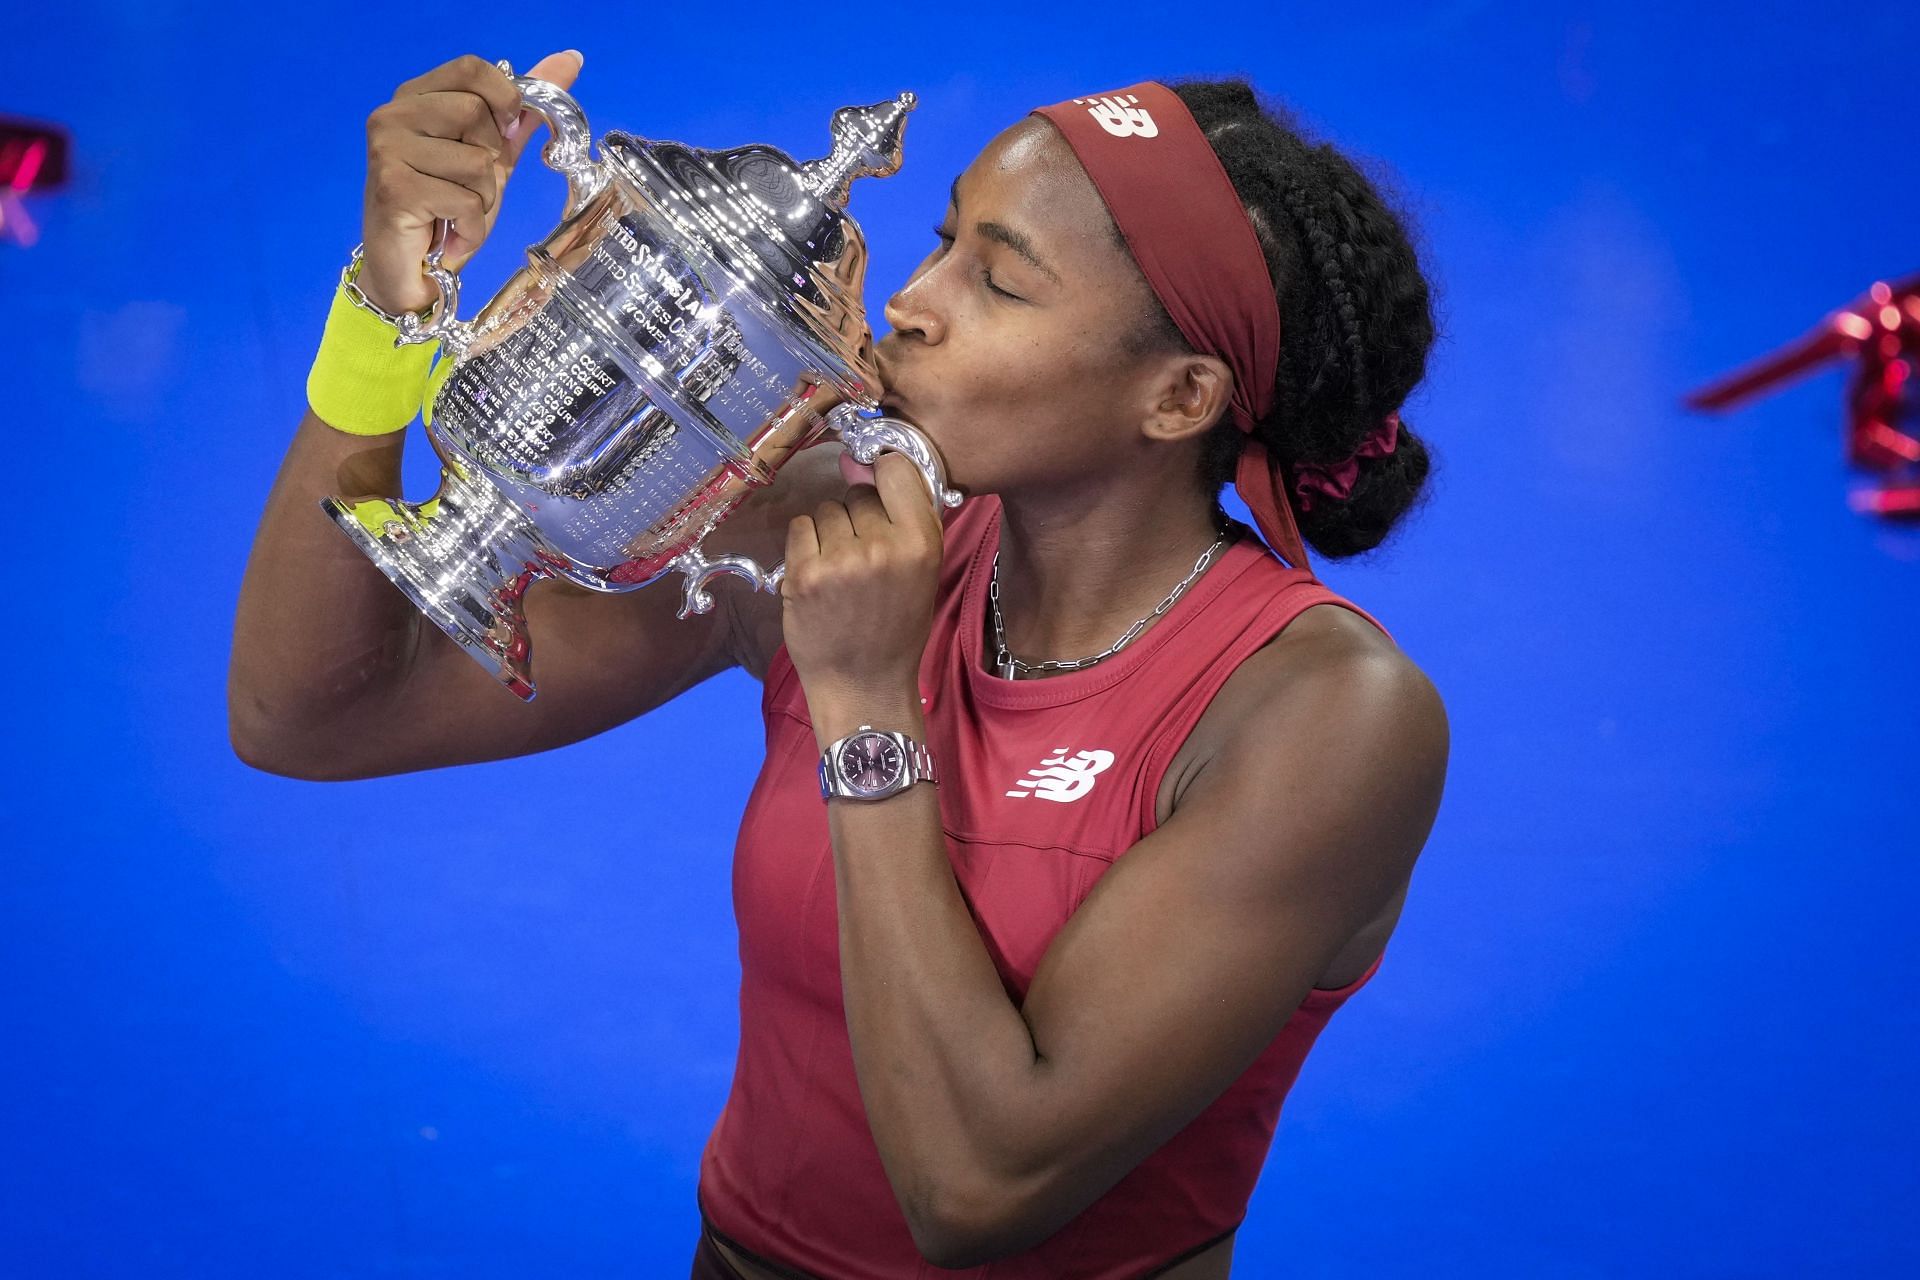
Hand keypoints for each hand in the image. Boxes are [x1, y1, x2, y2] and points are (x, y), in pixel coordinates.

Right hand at [358, 49, 584, 314]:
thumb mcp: (492, 156)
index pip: (472, 68)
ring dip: (483, 201)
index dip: (504, 99)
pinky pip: (467, 201)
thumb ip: (522, 112)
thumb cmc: (447, 210)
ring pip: (478, 163)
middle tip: (467, 188)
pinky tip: (451, 237)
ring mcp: (388, 149)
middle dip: (492, 163)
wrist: (409, 270)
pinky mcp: (394, 188)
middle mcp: (393, 115)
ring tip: (456, 216)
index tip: (506, 133)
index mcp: (415, 97)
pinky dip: (472, 228)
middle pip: (478, 115)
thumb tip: (568, 61)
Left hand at [781, 450, 944, 703]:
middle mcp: (883, 546)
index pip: (897, 470)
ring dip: (828, 533)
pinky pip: (800, 527)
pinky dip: (805, 545)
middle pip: (858, 495)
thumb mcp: (923, 571)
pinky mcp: (804, 573)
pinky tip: (817, 575)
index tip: (878, 490)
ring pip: (827, 510)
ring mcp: (841, 560)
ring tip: (839, 571)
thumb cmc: (896, 628)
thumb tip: (863, 460)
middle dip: (856, 518)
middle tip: (861, 558)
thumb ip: (906, 518)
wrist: (864, 685)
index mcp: (921, 543)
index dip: (883, 476)